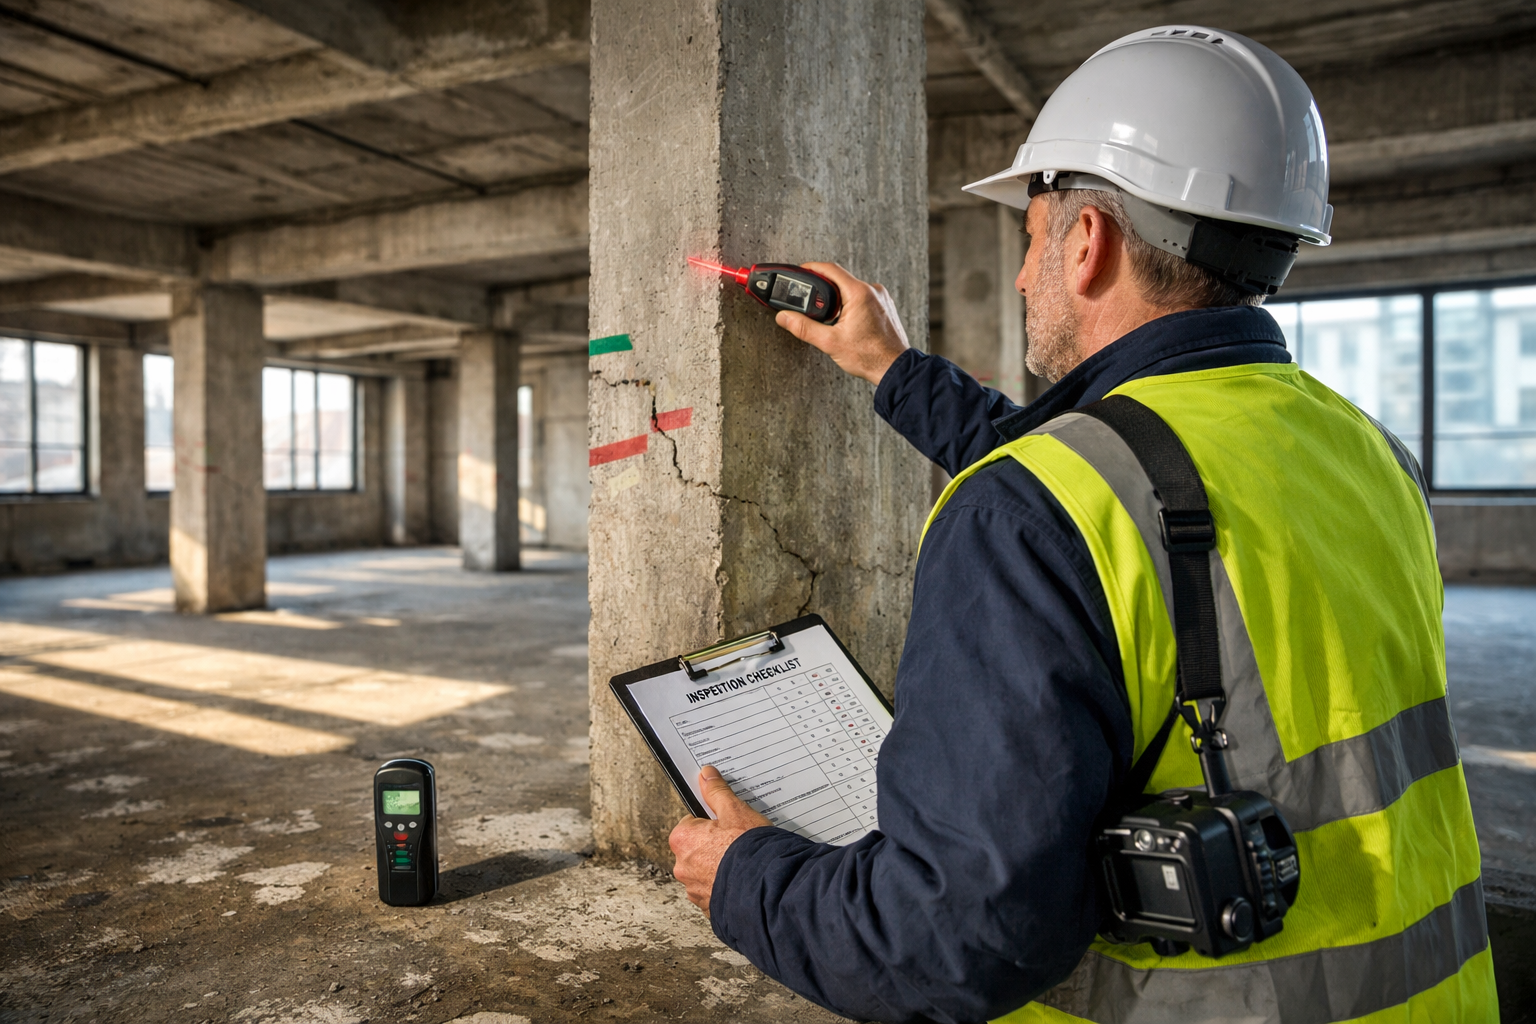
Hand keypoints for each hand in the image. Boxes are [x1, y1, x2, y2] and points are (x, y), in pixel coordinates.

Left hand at [669, 766, 771, 916]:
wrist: (766, 889)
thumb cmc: (748, 849)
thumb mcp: (735, 811)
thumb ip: (717, 793)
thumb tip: (706, 775)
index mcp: (683, 839)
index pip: (690, 824)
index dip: (710, 822)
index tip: (725, 825)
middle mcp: (682, 866)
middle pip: (696, 848)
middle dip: (713, 845)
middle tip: (736, 842)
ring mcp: (694, 889)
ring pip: (705, 872)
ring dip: (718, 867)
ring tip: (741, 862)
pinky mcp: (707, 906)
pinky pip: (715, 891)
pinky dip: (725, 886)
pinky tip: (742, 879)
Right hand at [774, 262, 910, 385]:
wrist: (894, 369)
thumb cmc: (871, 357)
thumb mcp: (830, 342)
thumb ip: (804, 328)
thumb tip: (785, 317)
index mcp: (859, 293)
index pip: (830, 269)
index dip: (812, 267)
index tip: (801, 270)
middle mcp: (872, 291)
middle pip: (840, 279)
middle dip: (823, 286)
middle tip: (809, 298)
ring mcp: (881, 298)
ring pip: (852, 289)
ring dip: (837, 297)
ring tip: (828, 315)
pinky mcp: (884, 307)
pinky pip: (863, 297)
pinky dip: (850, 303)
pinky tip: (845, 320)